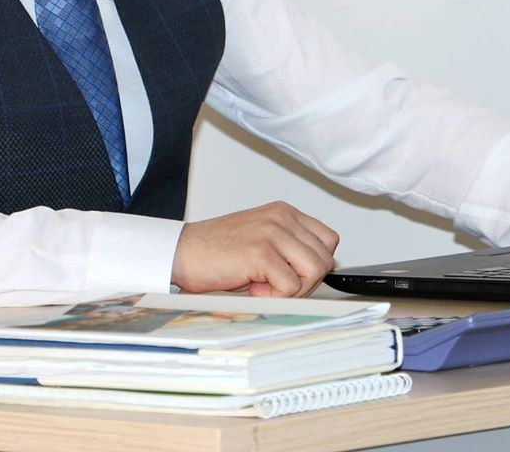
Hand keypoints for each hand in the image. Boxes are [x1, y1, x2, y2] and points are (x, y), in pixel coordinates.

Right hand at [170, 202, 338, 297]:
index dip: (314, 264)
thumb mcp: (260, 237)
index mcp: (283, 212)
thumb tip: (319, 272)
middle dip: (305, 281)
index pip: (328, 240)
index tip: (292, 274)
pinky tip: (253, 287)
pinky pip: (291, 287)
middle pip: (324, 259)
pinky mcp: (261, 253)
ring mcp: (271, 233)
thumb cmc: (216, 250)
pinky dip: (275, 296)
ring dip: (293, 289)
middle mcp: (281, 217)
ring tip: (265, 285)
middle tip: (275, 284)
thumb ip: (289, 246)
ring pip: (314, 271)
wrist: (181, 252)